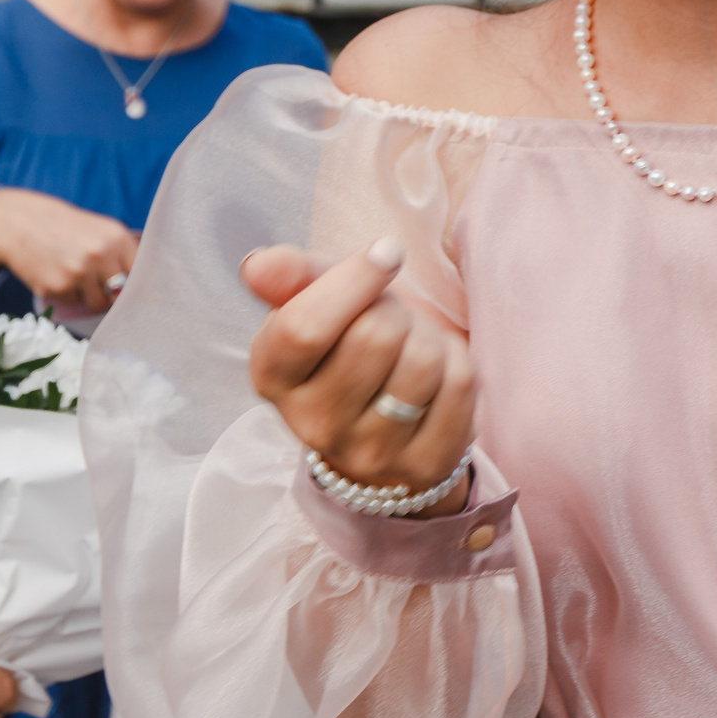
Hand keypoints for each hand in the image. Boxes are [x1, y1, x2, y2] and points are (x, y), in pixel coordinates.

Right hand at [0, 188, 137, 312]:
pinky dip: (68, 295)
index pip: (142, 275)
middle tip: (99, 281)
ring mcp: (78, 273)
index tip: (133, 289)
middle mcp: (100, 255)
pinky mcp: (58, 288)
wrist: (21, 223)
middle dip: (113, 293)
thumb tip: (145, 288)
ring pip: (99, 304)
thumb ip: (123, 255)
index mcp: (117, 238)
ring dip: (90, 296)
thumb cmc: (67, 229)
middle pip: (122, 295)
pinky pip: (74, 304)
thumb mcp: (101, 230)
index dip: (138, 286)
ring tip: (75, 274)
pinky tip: (57, 274)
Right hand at [245, 238, 473, 514]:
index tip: (385, 252)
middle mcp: (311, 426)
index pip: (304, 327)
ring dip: (426, 335)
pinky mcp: (423, 465)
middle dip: (392, 309)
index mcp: (271, 377)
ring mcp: (368, 454)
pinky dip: (456, 363)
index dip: (354, 278)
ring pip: (421, 361)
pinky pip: (458, 386)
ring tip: (409, 345)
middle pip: (374, 336)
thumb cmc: (345, 336)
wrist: (385, 408)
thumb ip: (288, 274)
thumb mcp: (313, 297)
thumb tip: (257, 267)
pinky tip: (436, 375)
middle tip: (388, 316)